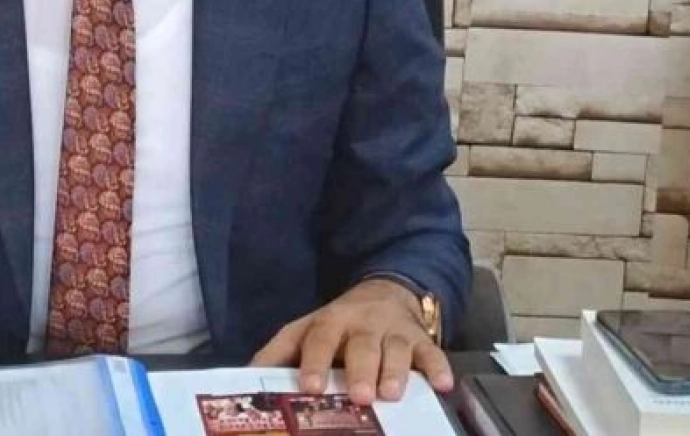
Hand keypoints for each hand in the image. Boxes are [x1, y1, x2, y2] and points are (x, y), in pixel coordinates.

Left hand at [250, 279, 452, 404]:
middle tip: (359, 396)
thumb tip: (245, 377)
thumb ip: (278, 354)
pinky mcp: (421, 339)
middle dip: (360, 371)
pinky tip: (443, 385)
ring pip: (396, 350)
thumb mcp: (305, 331)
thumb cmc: (337, 326)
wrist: (384, 293)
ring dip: (395, 372)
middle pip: (362, 346)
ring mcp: (394, 331)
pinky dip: (439, 367)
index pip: (320, 340)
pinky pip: (433, 352)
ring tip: (391, 395)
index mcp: (329, 322)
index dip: (316, 362)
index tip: (312, 386)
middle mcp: (362, 325)